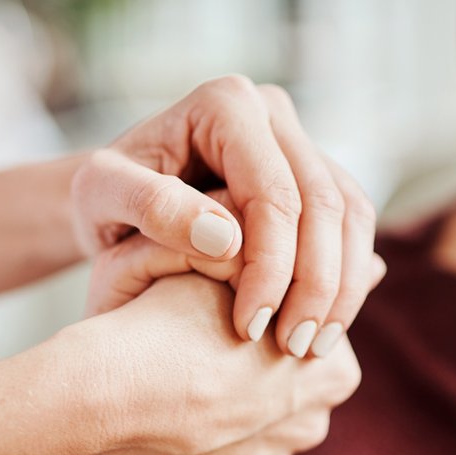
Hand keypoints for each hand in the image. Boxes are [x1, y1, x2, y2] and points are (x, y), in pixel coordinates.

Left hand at [71, 76, 378, 355]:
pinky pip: (351, 225)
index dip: (271, 267)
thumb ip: (155, 208)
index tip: (249, 327)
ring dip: (342, 287)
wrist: (116, 194)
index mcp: (225, 105)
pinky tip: (322, 327)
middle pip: (325, 202)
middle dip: (317, 284)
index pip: (273, 194)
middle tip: (295, 348)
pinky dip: (344, 279)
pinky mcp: (313, 174)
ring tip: (314, 347)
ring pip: (352, 214)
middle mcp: (272, 113)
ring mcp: (299, 141)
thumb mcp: (103, 196)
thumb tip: (226, 240)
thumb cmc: (103, 196)